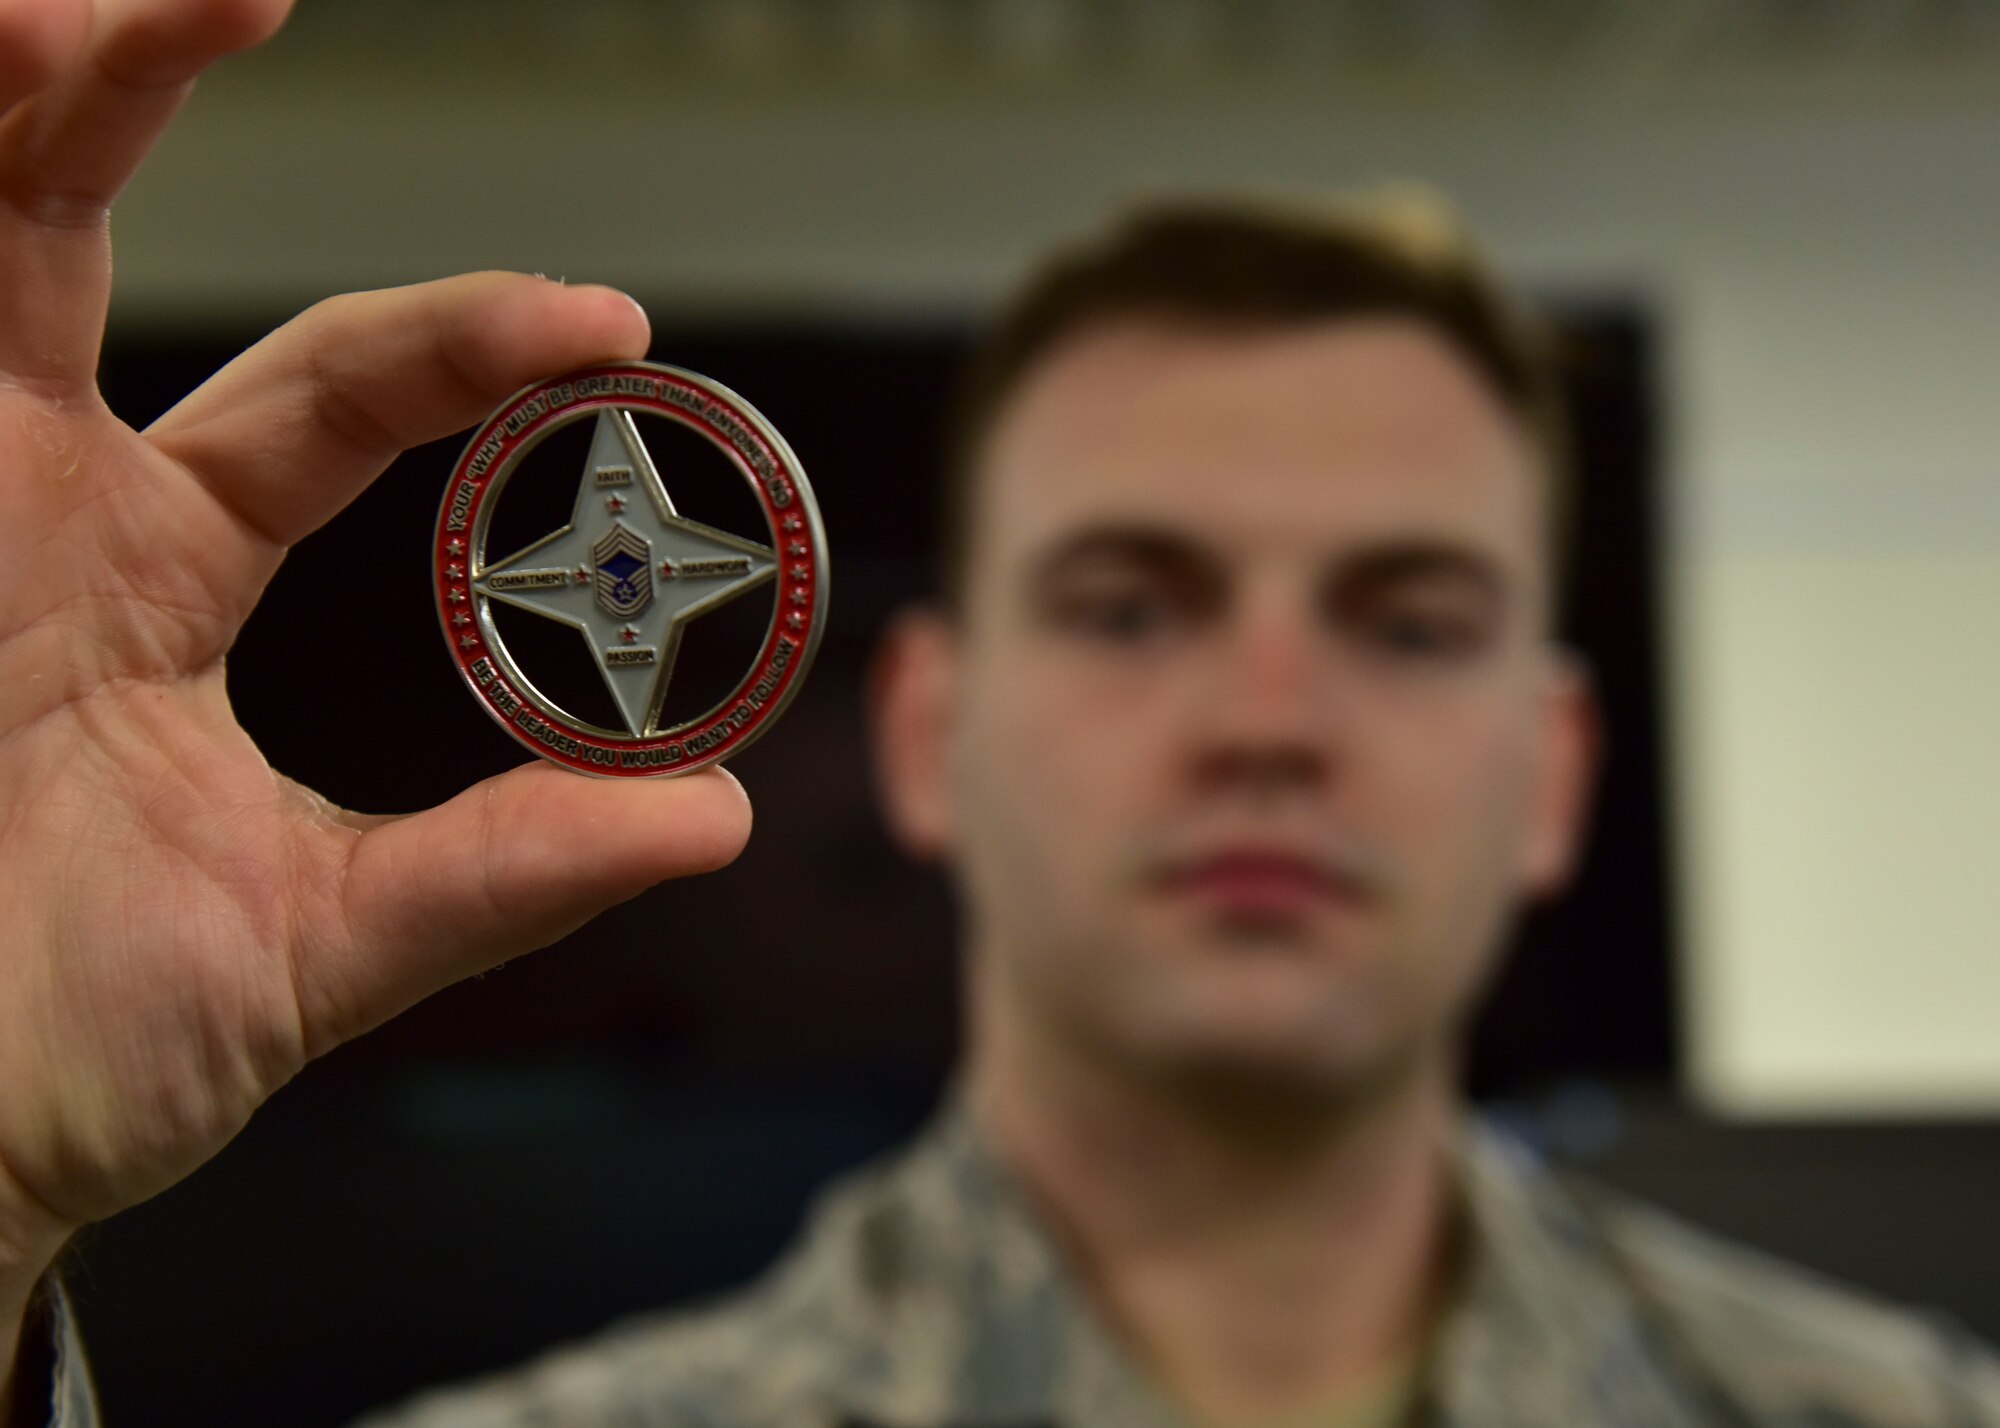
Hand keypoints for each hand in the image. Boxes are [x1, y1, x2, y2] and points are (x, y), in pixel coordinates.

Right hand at [0, 0, 752, 1315]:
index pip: (332, 394)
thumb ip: (502, 869)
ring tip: (88, 6)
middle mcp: (29, 499)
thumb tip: (712, 819)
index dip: (464, 341)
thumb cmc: (72, 1053)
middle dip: (142, 88)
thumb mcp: (320, 936)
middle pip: (75, 223)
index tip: (611, 325)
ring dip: (10, 91)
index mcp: (153, 573)